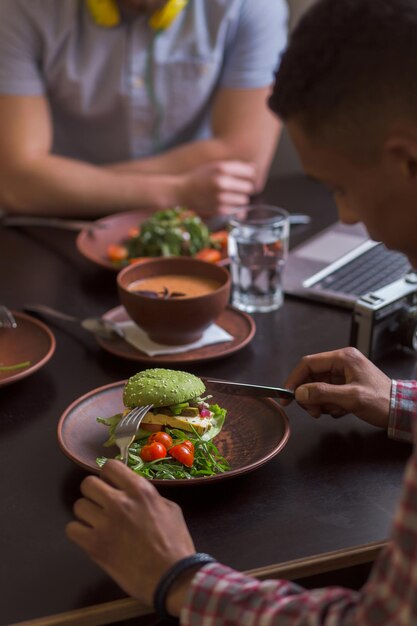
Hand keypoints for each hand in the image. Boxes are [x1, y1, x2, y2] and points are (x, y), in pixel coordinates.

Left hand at [66, 460, 195, 611]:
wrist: (171, 577)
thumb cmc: (176, 543)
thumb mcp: (170, 509)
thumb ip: (149, 496)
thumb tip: (133, 493)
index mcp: (139, 491)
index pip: (110, 466)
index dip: (108, 475)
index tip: (111, 484)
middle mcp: (119, 502)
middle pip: (88, 484)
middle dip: (94, 493)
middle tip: (102, 504)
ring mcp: (105, 524)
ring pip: (78, 505)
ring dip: (87, 513)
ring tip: (97, 523)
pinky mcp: (94, 546)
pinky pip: (72, 529)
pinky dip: (79, 532)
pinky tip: (91, 537)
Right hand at [179, 160, 255, 214]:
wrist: (181, 192)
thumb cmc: (200, 177)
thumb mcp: (215, 166)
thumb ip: (235, 167)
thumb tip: (254, 168)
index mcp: (222, 168)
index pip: (250, 172)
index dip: (249, 176)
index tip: (244, 177)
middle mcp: (222, 182)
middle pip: (249, 187)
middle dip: (244, 188)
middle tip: (235, 188)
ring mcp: (221, 197)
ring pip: (245, 200)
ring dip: (240, 199)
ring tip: (228, 196)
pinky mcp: (220, 210)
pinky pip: (236, 209)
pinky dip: (232, 207)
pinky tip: (223, 203)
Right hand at [281, 347, 390, 427]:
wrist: (401, 411)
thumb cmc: (381, 401)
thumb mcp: (351, 398)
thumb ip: (323, 393)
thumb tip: (299, 393)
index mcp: (343, 358)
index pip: (308, 364)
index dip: (294, 379)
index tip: (286, 395)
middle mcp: (342, 363)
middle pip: (311, 376)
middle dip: (309, 395)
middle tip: (313, 412)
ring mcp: (344, 374)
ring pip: (317, 387)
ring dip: (319, 403)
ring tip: (331, 412)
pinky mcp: (346, 385)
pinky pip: (327, 394)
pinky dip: (328, 405)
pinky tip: (340, 411)